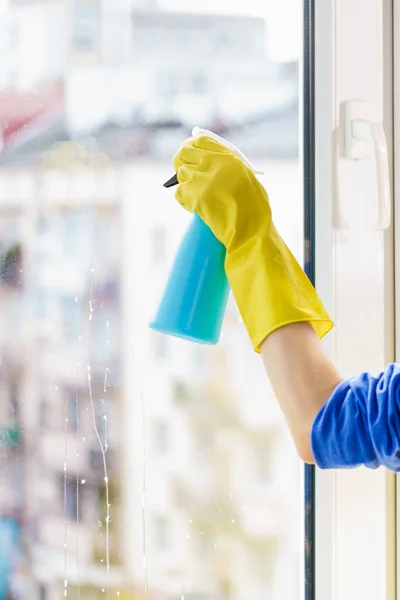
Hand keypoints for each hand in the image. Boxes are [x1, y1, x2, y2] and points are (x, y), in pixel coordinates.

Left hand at [173, 135, 271, 249]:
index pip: (201, 141)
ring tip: (196, 197)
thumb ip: (227, 168)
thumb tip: (204, 164)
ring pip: (181, 174)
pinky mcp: (196, 195)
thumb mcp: (246, 180)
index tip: (188, 154)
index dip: (191, 146)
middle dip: (181, 162)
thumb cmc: (252, 210)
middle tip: (183, 174)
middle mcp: (216, 164)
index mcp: (230, 158)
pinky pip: (179, 193)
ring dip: (185, 185)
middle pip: (185, 153)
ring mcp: (205, 179)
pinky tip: (195, 208)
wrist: (251, 230)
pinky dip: (184, 201)